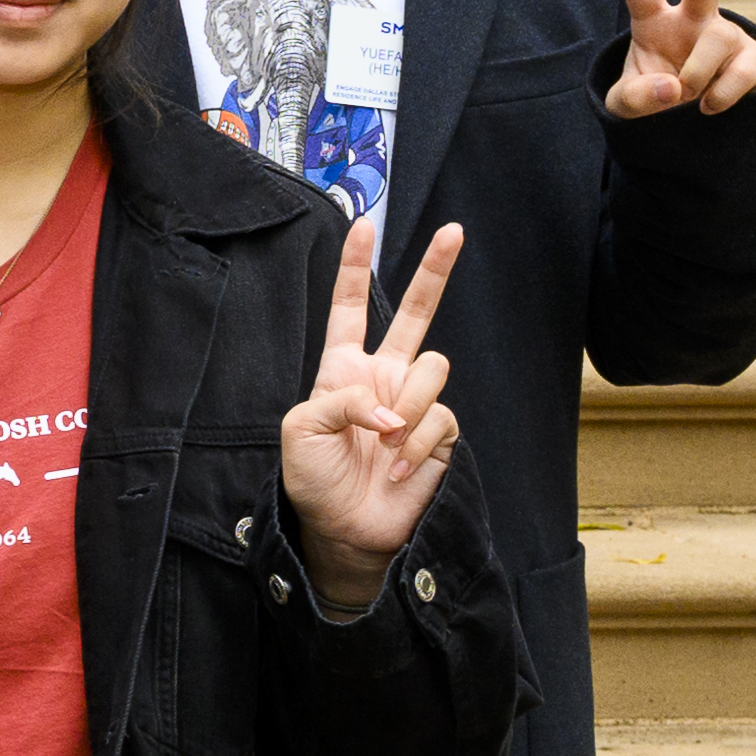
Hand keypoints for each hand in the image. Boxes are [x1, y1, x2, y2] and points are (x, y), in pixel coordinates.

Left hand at [278, 214, 467, 604]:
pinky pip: (440, 417)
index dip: (354, 269)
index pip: (349, 308)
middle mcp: (383, 378)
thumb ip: (341, 401)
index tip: (363, 226)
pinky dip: (416, 444)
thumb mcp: (301, 432)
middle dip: (435, 271)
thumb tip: (390, 406)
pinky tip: (397, 468)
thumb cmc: (314, 480)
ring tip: (385, 444)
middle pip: (417, 313)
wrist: (344, 529)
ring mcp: (415, 402)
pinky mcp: (441, 431)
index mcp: (342, 369)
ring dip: (408, 406)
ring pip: (432, 368)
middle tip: (454, 231)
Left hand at [603, 0, 755, 117]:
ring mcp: (726, 37)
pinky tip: (707, 104)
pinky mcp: (752, 60)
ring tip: (686, 94)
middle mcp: (693, 21)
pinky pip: (742, 71)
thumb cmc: (654, 96)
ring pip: (718, 37)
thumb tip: (672, 88)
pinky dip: (721, 94)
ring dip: (697, 70)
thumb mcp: (627, 104)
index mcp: (654, 22)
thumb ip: (635, 97)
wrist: (690, 121)